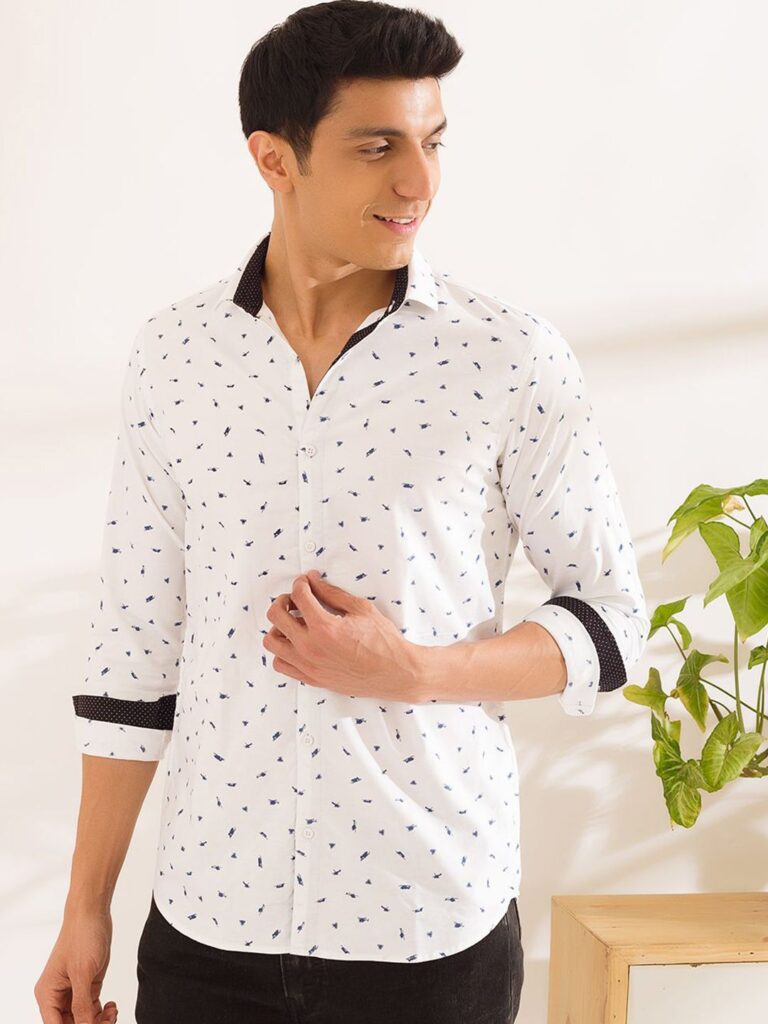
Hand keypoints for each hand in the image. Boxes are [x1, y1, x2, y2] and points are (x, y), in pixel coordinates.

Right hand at [34, 906, 117, 1022]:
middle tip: (107, 1022)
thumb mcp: (82, 973)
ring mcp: (73, 991)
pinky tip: (111, 1006)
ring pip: (83, 1020)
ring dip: (98, 1022)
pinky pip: (92, 1009)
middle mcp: (57, 996)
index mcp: (48, 994)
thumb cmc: (81, 936)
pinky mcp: (86, 985)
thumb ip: (82, 1004)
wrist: (92, 913)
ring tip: (112, 1013)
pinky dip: (102, 1013)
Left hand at [263, 570, 423, 701]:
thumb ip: (332, 593)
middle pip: (276, 615)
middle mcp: (311, 648)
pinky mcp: (311, 678)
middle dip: (284, 600)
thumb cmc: (383, 641)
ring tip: (293, 622)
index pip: (298, 595)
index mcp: (325, 627)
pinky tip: (297, 643)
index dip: (301, 583)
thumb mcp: (360, 609)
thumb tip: (313, 580)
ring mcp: (308, 666)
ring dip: (278, 627)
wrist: (394, 673)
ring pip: (271, 642)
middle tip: (296, 599)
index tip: (306, 582)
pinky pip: (280, 664)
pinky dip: (282, 650)